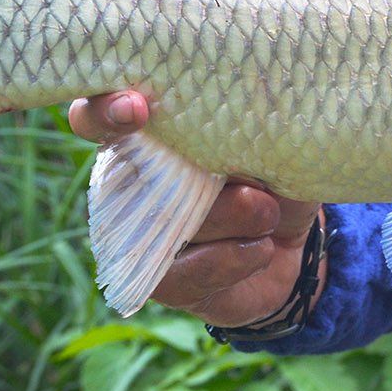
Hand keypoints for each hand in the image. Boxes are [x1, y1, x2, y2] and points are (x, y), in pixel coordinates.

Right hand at [67, 91, 325, 327]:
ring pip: (169, 226)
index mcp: (150, 135)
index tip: (138, 108)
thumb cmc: (275, 174)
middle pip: (134, 179)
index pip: (94, 115)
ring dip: (234, 218)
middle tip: (246, 183)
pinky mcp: (163, 282)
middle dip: (196, 181)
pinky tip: (262, 247)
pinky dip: (234, 258)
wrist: (297, 244)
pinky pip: (185, 274)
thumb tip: (233, 133)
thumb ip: (241, 130)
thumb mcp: (269, 142)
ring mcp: (141, 235)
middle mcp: (132, 183)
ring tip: (268, 212)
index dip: (102, 111)